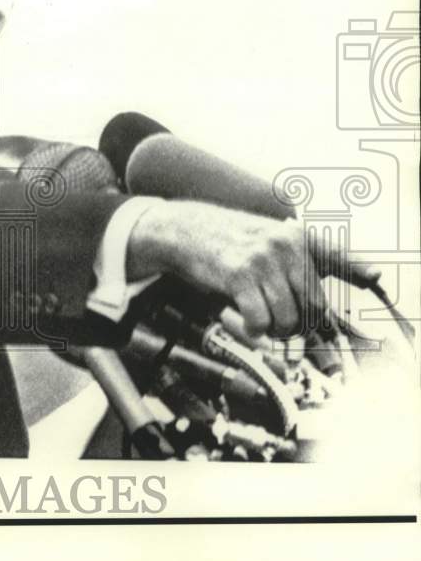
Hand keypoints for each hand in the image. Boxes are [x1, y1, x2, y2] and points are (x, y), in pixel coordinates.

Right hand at [126, 200, 380, 336]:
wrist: (184, 230)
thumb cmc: (228, 242)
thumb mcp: (267, 241)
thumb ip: (298, 265)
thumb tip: (324, 297)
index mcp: (298, 238)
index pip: (337, 256)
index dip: (360, 270)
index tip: (378, 278)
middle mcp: (286, 246)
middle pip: (314, 306)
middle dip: (301, 327)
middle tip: (284, 329)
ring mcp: (263, 259)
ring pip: (288, 319)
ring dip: (274, 330)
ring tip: (260, 320)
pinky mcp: (239, 275)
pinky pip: (259, 320)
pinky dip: (254, 328)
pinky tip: (245, 320)